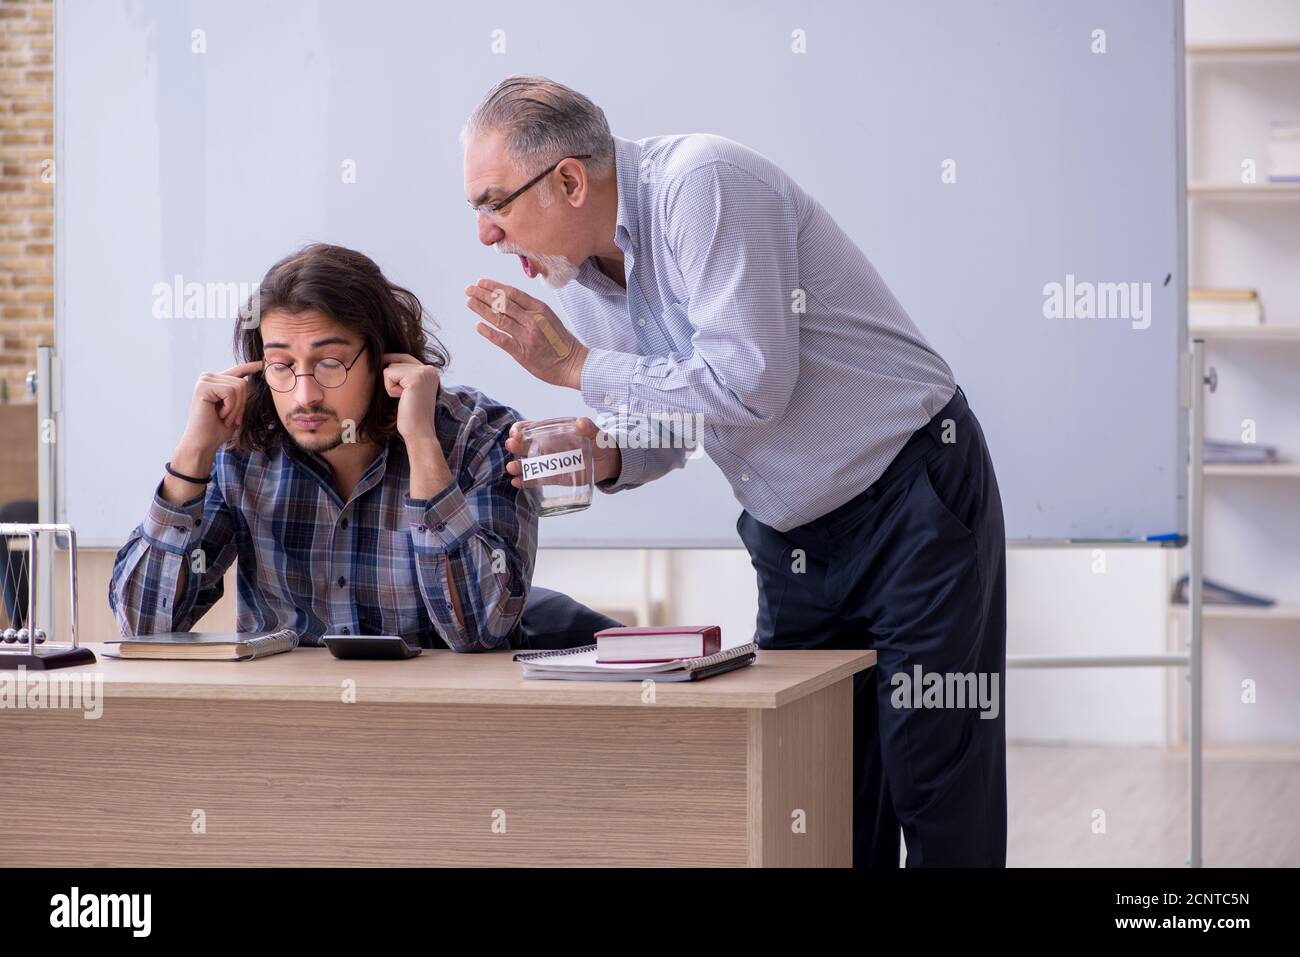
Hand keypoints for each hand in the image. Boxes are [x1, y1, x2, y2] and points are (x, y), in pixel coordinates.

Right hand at [178, 360, 263, 455]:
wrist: (204, 443)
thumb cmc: (219, 429)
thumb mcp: (236, 409)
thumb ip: (242, 394)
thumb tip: (255, 381)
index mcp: (216, 382)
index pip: (237, 370)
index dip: (251, 367)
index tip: (263, 363)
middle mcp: (209, 377)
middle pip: (242, 382)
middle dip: (241, 404)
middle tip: (230, 418)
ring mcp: (205, 380)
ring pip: (239, 386)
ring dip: (236, 408)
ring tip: (224, 417)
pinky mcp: (203, 386)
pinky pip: (230, 392)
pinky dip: (230, 407)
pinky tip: (219, 415)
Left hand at [382, 352, 441, 446]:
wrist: (419, 432)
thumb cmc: (410, 415)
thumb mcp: (407, 389)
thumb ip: (402, 374)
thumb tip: (381, 359)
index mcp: (430, 372)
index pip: (404, 357)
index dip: (391, 363)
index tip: (385, 369)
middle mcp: (430, 369)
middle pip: (396, 360)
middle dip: (393, 380)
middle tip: (405, 398)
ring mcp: (424, 372)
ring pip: (391, 367)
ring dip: (391, 385)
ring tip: (404, 399)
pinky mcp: (415, 377)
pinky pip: (388, 374)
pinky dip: (390, 389)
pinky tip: (402, 399)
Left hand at [465, 279, 588, 389]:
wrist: (573, 364)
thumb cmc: (560, 341)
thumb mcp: (549, 318)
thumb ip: (531, 310)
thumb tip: (508, 301)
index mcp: (539, 308)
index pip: (513, 293)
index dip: (495, 286)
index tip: (481, 282)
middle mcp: (532, 319)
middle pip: (503, 303)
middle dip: (483, 294)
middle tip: (469, 289)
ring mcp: (527, 336)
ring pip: (500, 318)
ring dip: (482, 309)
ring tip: (469, 301)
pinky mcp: (523, 352)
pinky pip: (502, 340)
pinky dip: (489, 332)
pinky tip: (478, 326)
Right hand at [503, 417, 620, 488]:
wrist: (606, 462)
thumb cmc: (598, 443)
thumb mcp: (595, 434)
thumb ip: (589, 428)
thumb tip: (581, 422)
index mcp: (552, 432)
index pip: (530, 428)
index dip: (521, 428)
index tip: (517, 432)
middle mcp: (545, 446)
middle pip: (525, 445)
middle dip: (515, 445)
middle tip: (511, 446)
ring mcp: (547, 463)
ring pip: (527, 463)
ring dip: (517, 465)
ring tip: (512, 468)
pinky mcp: (551, 478)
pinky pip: (536, 479)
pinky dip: (525, 481)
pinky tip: (517, 482)